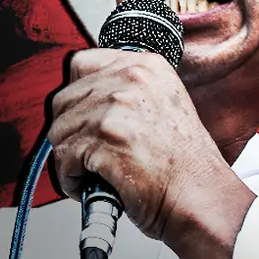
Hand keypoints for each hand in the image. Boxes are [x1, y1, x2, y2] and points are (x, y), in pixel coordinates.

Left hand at [47, 48, 243, 240]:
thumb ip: (128, 91)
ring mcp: (117, 107)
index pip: (82, 64)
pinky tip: (93, 183)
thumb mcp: (164, 104)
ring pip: (59, 131)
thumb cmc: (184, 162)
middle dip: (71, 131)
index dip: (78, 96)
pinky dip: (71, 178)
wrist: (198, 195)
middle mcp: (131, 79)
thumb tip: (85, 99)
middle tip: (89, 152)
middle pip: (64, 99)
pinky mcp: (104, 139)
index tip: (84, 116)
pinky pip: (62, 159)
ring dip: (70, 158)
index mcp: (147, 66)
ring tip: (94, 171)